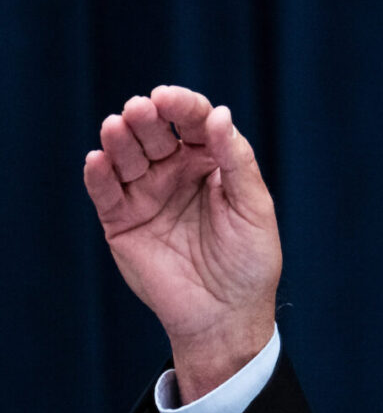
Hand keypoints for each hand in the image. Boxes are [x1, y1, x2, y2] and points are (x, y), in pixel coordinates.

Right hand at [84, 86, 281, 401]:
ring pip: (126, 156)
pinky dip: (98, 174)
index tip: (169, 98)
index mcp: (210, 163)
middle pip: (155, 133)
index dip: (182, 106)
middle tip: (141, 110)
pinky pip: (105, 191)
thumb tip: (221, 114)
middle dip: (146, 118)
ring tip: (118, 127)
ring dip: (120, 139)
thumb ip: (236, 162)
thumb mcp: (254, 209)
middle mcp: (175, 172)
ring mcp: (146, 194)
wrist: (225, 315)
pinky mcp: (121, 220)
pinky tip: (98, 160)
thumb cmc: (249, 262)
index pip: (193, 123)